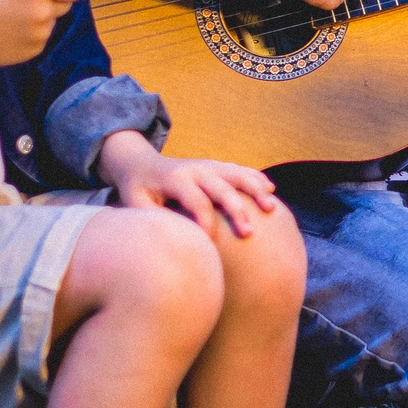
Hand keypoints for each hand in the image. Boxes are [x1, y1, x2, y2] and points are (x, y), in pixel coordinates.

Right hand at [0, 0, 90, 85]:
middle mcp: (42, 12)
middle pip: (66, 5)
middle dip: (54, 0)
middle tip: (28, 0)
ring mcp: (40, 33)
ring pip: (51, 21)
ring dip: (40, 18)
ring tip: (11, 18)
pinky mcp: (35, 49)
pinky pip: (42, 37)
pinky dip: (31, 34)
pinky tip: (10, 31)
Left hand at [97, 130, 278, 237]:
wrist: (139, 163)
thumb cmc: (137, 190)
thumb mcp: (135, 204)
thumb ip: (154, 218)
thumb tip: (177, 236)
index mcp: (176, 178)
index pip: (197, 201)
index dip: (205, 223)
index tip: (211, 244)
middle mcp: (195, 169)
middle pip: (222, 188)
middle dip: (237, 210)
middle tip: (248, 233)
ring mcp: (208, 164)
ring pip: (237, 175)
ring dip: (256, 190)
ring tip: (271, 209)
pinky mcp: (216, 165)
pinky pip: (240, 170)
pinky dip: (256, 178)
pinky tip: (271, 190)